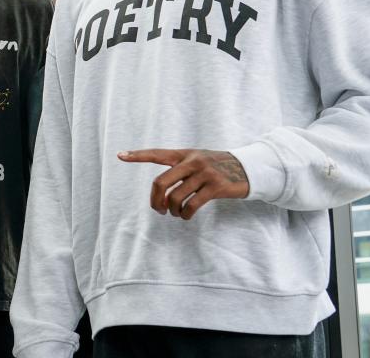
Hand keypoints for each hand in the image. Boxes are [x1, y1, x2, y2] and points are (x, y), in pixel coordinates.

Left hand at [118, 148, 249, 219]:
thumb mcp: (198, 159)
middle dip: (155, 199)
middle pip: (161, 182)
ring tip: (177, 213)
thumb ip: (180, 169)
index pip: (156, 154)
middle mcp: (192, 161)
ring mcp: (204, 173)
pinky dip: (186, 214)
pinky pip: (192, 205)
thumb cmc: (217, 166)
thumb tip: (162, 194)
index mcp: (184, 154)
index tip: (120, 155)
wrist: (249, 168)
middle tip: (159, 210)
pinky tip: (187, 216)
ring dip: (173, 210)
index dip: (137, 155)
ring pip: (175, 197)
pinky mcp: (215, 187)